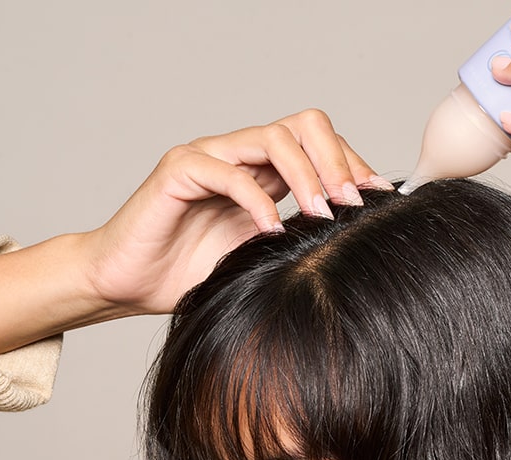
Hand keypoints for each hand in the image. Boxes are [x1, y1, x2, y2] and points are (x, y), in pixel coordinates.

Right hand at [0, 110, 390, 354]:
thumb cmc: (193, 273)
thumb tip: (355, 242)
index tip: (379, 198)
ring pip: (272, 137)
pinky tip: (271, 230)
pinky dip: (255, 199)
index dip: (353, 166)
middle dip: (338, 160)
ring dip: (307, 173)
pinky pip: (226, 171)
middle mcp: (242, 157)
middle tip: (353, 203)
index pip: (321, 145)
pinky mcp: (178, 171)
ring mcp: (210, 158)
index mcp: (266, 173)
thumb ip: (299, 240)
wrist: (131, 283)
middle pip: (305, 125)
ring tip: (322, 213)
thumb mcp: (263, 257)